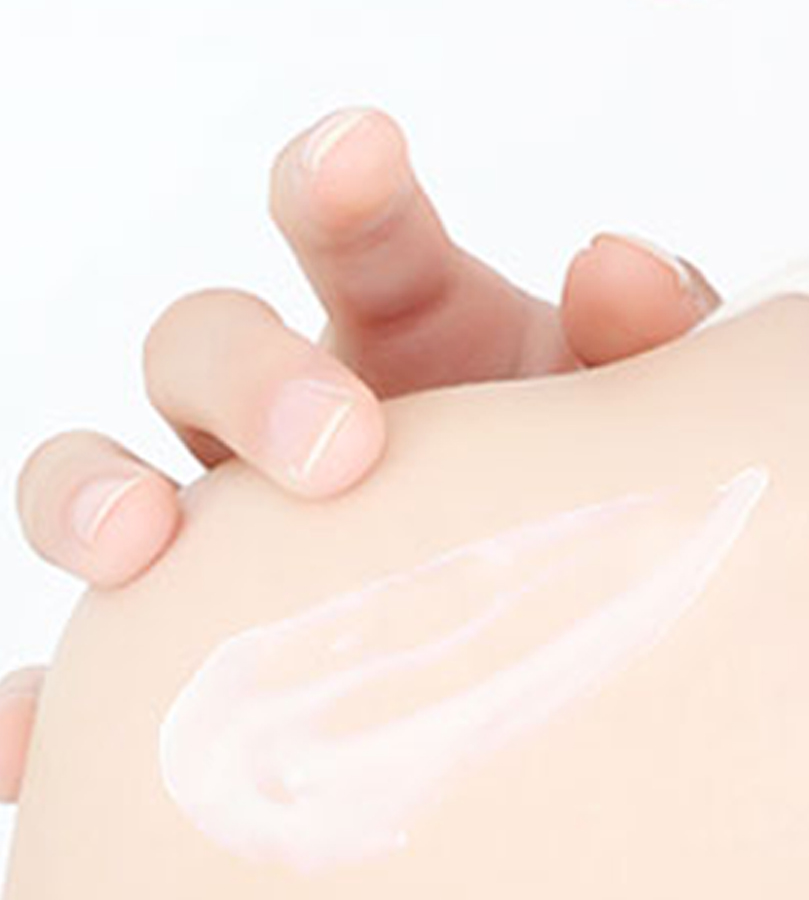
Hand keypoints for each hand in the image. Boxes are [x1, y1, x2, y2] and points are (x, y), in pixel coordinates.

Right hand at [0, 106, 719, 800]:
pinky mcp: (185, 656)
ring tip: (134, 555)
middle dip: (248, 373)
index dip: (336, 184)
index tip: (357, 160)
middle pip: (203, 344)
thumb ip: (655, 345)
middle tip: (336, 451)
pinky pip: (89, 676)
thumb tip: (618, 269)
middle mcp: (293, 418)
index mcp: (410, 332)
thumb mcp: (647, 428)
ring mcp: (226, 534)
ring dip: (91, 499)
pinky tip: (31, 739)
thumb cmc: (612, 508)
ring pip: (98, 481)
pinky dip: (38, 700)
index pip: (350, 231)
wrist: (594, 662)